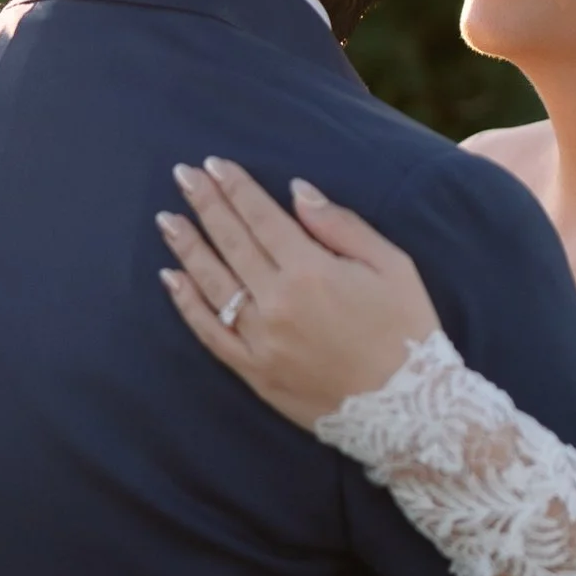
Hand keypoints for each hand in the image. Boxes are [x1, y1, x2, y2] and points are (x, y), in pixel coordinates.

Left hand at [158, 159, 440, 430]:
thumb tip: (296, 191)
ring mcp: (261, 339)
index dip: (236, 188)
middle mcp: (277, 302)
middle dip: (206, 204)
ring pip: (213, 283)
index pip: (262, 218)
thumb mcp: (392, 265)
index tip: (214, 164)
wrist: (408, 411)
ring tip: (167, 218)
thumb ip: (340, 225)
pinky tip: (172, 279)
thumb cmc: (407, 331)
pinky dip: (187, 305)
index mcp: (311, 271)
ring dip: (187, 247)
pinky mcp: (254, 371)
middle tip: (183, 175)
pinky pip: (211, 333)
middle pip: (232, 242)